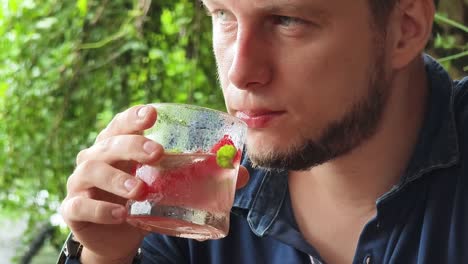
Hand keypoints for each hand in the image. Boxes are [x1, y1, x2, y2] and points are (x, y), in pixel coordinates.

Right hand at [60, 105, 249, 262]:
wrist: (116, 236)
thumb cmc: (142, 201)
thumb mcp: (169, 187)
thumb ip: (201, 178)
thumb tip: (242, 173)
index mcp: (118, 146)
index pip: (122, 123)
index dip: (134, 117)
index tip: (153, 114)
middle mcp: (96, 158)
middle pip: (108, 143)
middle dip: (132, 144)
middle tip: (157, 153)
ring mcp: (80, 183)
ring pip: (91, 170)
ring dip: (116, 177)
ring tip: (139, 189)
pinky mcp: (74, 209)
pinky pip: (80, 205)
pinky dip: (100, 208)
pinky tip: (120, 213)